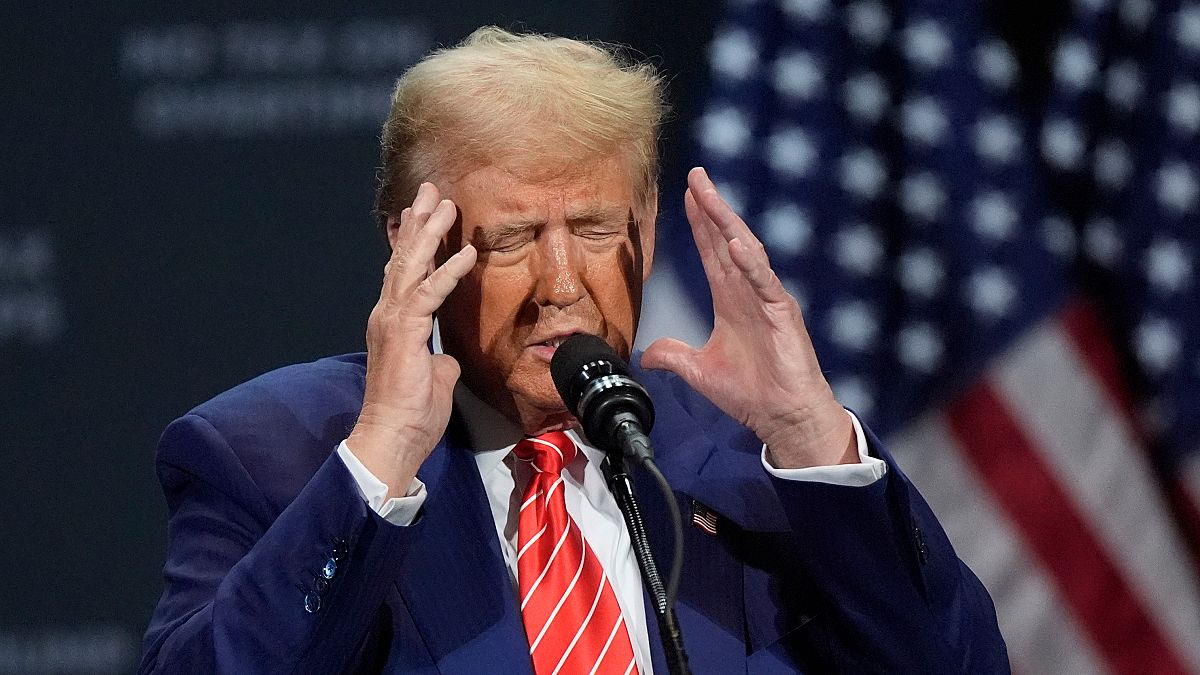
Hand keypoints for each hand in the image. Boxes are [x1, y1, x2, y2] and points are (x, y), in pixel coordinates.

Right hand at [347, 182, 476, 497]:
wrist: (390, 438)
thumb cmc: (410, 415)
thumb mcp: (433, 381)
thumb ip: (439, 361)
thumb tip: (447, 360)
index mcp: (393, 323)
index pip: (403, 273)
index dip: (412, 242)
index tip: (420, 215)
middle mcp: (388, 314)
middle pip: (403, 258)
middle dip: (418, 222)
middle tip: (430, 191)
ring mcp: (393, 321)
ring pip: (411, 266)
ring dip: (429, 233)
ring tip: (445, 204)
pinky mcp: (405, 332)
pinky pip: (430, 294)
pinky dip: (448, 271)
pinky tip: (465, 252)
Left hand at [642, 168, 854, 468]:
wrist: (782, 417)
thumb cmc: (752, 393)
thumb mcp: (699, 372)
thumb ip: (674, 356)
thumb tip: (648, 355)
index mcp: (731, 300)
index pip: (712, 252)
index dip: (699, 224)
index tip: (686, 195)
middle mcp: (749, 293)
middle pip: (726, 240)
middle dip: (711, 208)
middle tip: (697, 176)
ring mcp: (767, 299)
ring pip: (745, 252)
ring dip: (727, 223)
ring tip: (710, 196)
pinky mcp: (783, 313)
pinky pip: (764, 281)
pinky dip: (750, 261)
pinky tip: (735, 242)